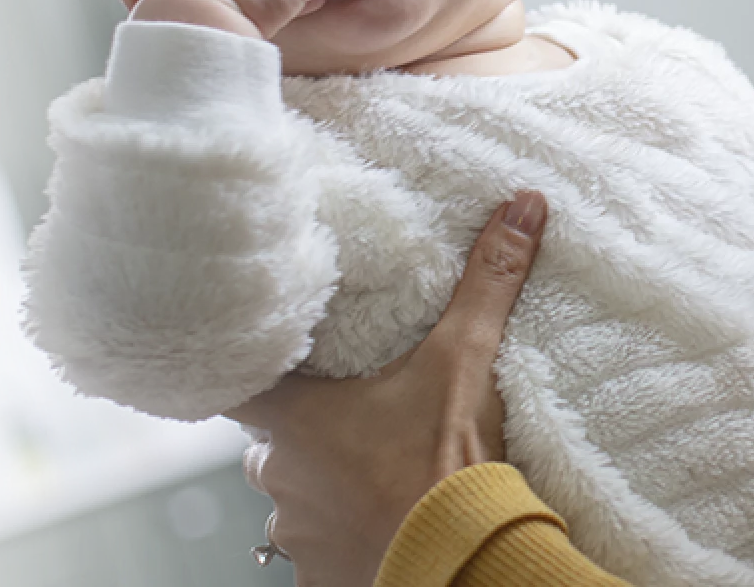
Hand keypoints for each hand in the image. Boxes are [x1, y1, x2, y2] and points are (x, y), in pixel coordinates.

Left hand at [229, 193, 547, 586]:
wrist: (466, 561)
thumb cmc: (449, 461)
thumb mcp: (467, 358)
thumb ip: (488, 280)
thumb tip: (522, 204)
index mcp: (295, 419)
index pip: (230, 383)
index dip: (240, 368)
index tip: (260, 356)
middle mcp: (280, 479)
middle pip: (266, 444)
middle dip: (299, 430)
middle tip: (350, 413)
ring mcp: (297, 533)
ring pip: (290, 501)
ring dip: (320, 485)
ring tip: (372, 469)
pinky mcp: (321, 577)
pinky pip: (317, 551)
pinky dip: (340, 536)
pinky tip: (379, 520)